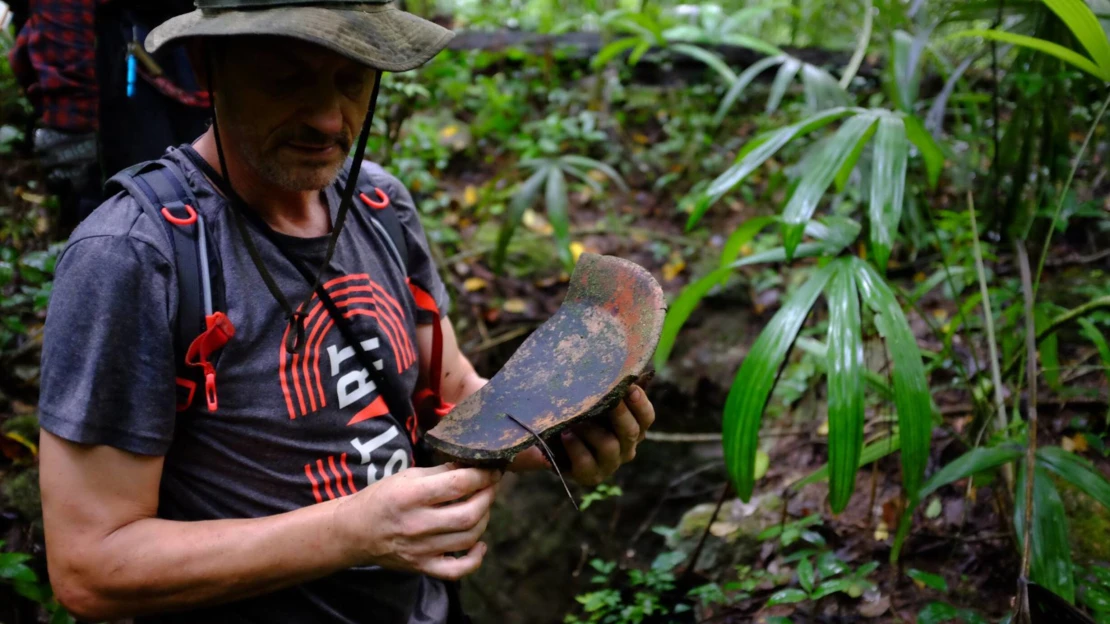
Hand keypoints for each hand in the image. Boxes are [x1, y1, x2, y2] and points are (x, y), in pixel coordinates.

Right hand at [332, 464, 499, 580]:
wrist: (354, 531)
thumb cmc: (382, 498)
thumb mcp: (407, 476)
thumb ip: (440, 472)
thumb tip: (472, 465)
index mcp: (411, 495)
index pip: (458, 484)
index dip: (483, 476)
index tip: (493, 470)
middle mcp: (417, 524)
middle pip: (469, 514)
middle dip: (488, 497)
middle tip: (491, 486)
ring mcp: (420, 549)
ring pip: (468, 538)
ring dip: (484, 520)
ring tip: (482, 507)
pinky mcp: (421, 566)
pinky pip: (457, 570)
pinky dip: (475, 559)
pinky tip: (479, 543)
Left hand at [560, 384, 654, 485]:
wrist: (554, 445)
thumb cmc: (580, 416)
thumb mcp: (594, 401)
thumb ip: (607, 390)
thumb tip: (619, 370)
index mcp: (634, 428)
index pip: (646, 417)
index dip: (640, 403)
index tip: (630, 387)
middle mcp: (626, 448)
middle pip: (631, 431)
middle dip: (619, 413)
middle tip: (606, 399)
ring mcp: (610, 464)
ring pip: (610, 447)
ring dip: (592, 431)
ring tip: (575, 420)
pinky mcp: (591, 476)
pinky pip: (587, 463)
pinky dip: (576, 447)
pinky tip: (565, 435)